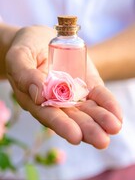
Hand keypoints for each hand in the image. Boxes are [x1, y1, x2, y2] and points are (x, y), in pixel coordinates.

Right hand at [6, 26, 121, 147]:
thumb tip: (39, 95)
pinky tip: (116, 114)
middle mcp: (55, 101)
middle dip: (87, 129)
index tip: (75, 136)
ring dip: (101, 119)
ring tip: (113, 127)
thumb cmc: (24, 48)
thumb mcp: (18, 57)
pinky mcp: (86, 83)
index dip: (61, 125)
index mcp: (35, 100)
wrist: (39, 39)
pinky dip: (107, 103)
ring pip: (87, 110)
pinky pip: (97, 95)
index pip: (49, 115)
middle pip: (72, 118)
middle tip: (101, 140)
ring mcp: (73, 92)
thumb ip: (25, 75)